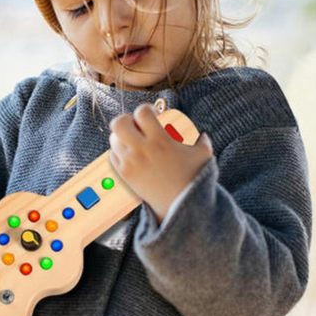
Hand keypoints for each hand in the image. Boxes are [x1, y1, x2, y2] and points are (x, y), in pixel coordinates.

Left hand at [109, 104, 213, 223]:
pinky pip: (113, 155)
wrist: (179, 205)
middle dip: (126, 120)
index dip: (146, 110)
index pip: (142, 112)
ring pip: (114, 139)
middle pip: (119, 123)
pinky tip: (131, 154)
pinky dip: (119, 152)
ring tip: (134, 141)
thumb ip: (202, 140)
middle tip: (135, 125)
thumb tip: (201, 133)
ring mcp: (130, 163)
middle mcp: (142, 150)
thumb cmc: (192, 178)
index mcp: (160, 140)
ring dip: (122, 137)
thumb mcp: (203, 155)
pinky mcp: (124, 174)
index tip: (152, 115)